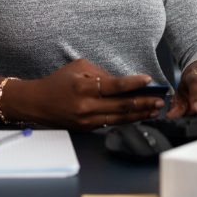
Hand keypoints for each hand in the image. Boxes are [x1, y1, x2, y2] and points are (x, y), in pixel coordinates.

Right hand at [14, 59, 165, 129]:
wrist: (37, 103)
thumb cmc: (58, 82)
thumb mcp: (78, 67)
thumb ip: (101, 74)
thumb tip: (122, 83)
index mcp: (84, 88)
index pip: (115, 86)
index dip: (134, 84)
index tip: (148, 80)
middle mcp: (87, 107)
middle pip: (122, 106)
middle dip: (144, 103)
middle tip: (159, 100)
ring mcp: (87, 121)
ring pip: (120, 118)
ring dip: (140, 114)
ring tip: (155, 110)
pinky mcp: (87, 129)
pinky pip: (111, 123)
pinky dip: (127, 119)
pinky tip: (139, 115)